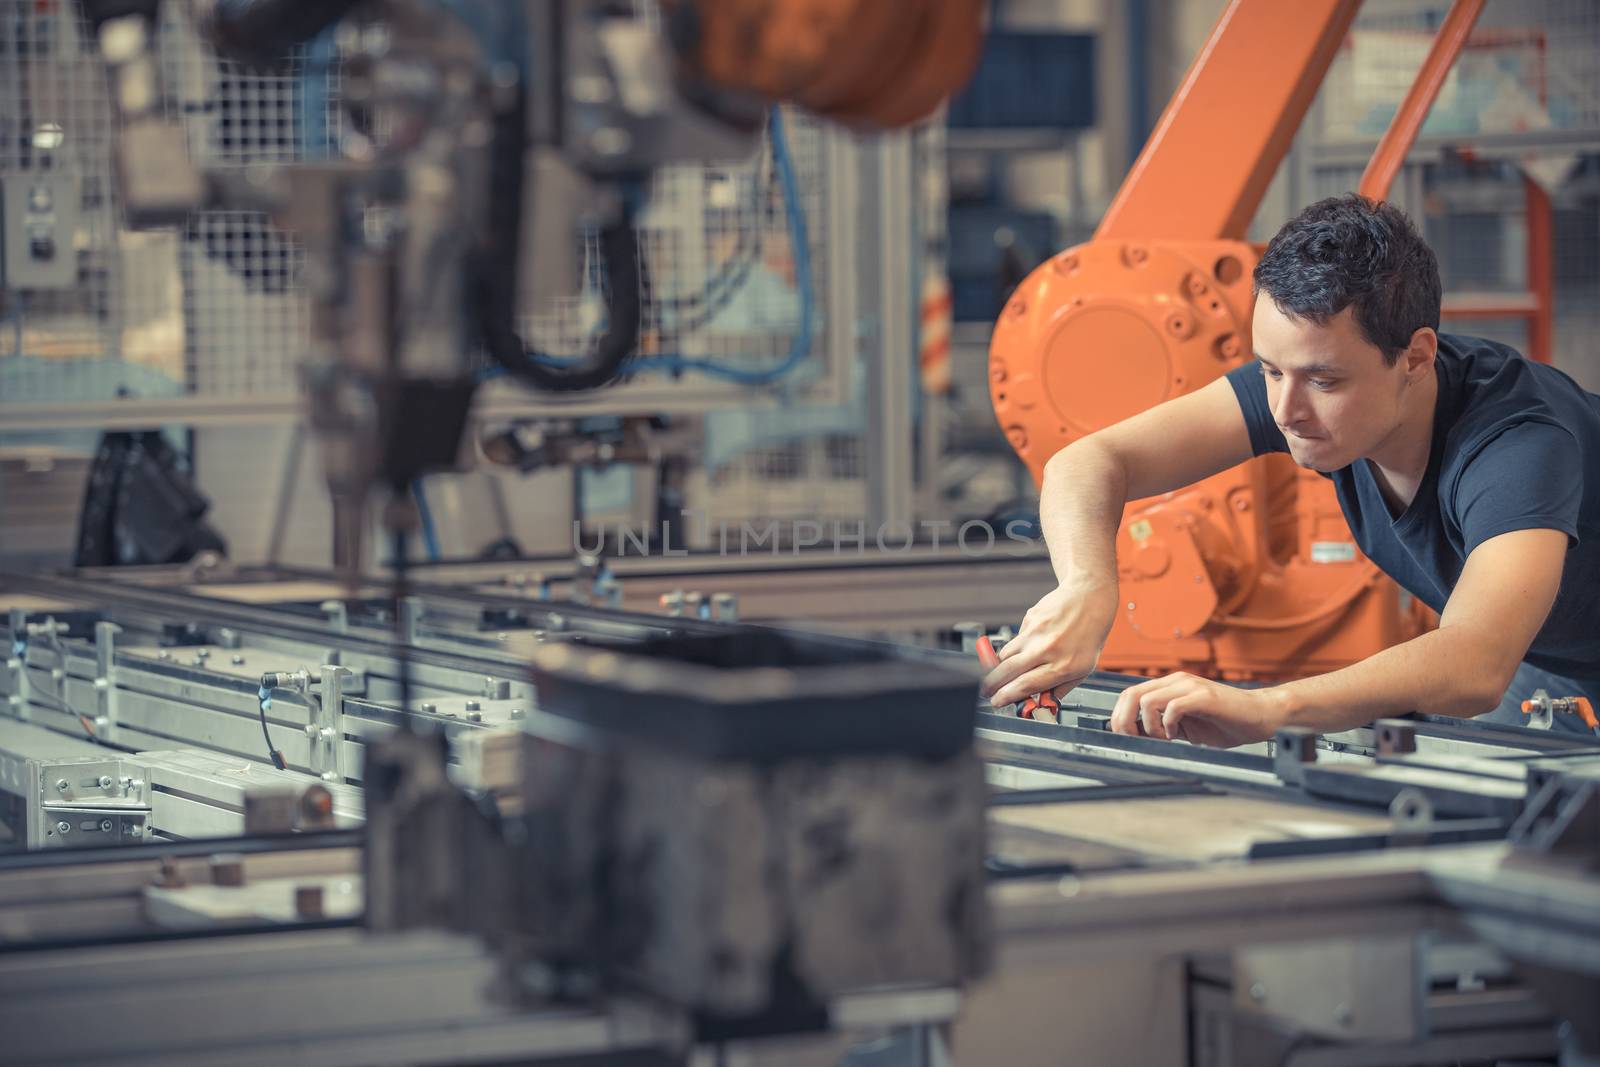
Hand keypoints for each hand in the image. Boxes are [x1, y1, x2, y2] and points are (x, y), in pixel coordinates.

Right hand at [982, 580, 1115, 707]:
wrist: (1089, 598)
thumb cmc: (1089, 635)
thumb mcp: (1083, 669)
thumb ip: (1060, 688)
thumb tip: (1040, 702)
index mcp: (1064, 666)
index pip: (1026, 685)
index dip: (1006, 696)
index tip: (997, 701)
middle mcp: (1048, 648)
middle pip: (1008, 671)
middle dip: (991, 684)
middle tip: (987, 690)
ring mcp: (1036, 632)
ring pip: (1005, 655)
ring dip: (1000, 667)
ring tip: (1005, 671)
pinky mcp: (1029, 619)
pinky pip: (1015, 639)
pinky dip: (1018, 647)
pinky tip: (1031, 644)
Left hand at [1109, 672, 1283, 747]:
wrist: (1261, 715)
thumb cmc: (1226, 721)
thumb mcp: (1185, 726)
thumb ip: (1162, 726)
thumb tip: (1134, 736)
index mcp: (1170, 686)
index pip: (1130, 694)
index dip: (1119, 716)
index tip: (1124, 736)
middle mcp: (1177, 681)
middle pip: (1132, 695)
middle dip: (1125, 721)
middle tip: (1135, 739)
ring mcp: (1191, 686)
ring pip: (1148, 701)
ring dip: (1150, 726)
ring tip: (1164, 737)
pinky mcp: (1204, 696)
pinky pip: (1173, 707)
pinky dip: (1169, 725)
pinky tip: (1177, 735)